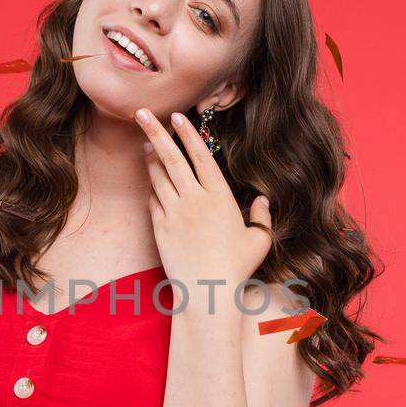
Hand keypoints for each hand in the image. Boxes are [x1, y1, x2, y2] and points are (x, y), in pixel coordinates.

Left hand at [136, 108, 273, 296]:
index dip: (188, 134)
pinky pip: (153, 201)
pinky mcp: (160, 229)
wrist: (206, 293)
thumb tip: (264, 201)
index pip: (201, 156)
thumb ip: (262, 217)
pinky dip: (152, 189)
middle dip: (156, 131)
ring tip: (146, 143)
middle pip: (172, 158)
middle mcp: (194, 200)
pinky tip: (152, 183)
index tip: (177, 116)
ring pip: (159, 177)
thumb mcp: (258, 241)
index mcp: (219, 197)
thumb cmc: (236, 268)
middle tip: (141, 112)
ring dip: (151, 158)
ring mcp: (174, 213)